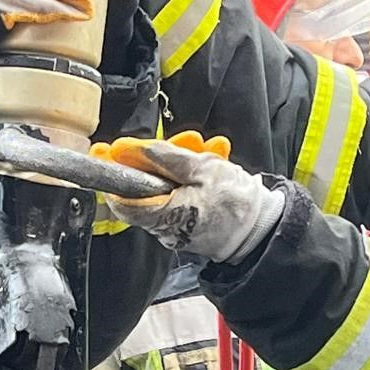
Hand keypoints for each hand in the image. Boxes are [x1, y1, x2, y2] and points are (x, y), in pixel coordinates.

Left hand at [91, 131, 284, 263]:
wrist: (263, 228)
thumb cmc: (236, 202)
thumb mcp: (202, 168)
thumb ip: (164, 158)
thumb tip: (129, 150)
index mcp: (163, 215)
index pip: (123, 197)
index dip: (114, 172)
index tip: (106, 151)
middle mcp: (164, 227)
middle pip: (147, 187)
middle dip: (161, 159)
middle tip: (183, 142)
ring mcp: (176, 227)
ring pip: (167, 188)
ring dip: (183, 164)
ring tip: (207, 148)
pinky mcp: (188, 223)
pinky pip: (181, 195)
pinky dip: (192, 178)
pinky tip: (210, 161)